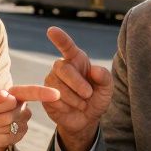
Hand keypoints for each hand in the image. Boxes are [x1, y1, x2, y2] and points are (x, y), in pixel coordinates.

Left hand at [0, 85, 59, 150]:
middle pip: (10, 111)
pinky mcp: (22, 133)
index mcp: (15, 94)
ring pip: (8, 124)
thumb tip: (6, 95)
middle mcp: (23, 106)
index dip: (43, 93)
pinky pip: (7, 135)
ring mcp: (24, 121)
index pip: (30, 92)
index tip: (56, 94)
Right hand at [41, 27, 112, 150]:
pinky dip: (66, 106)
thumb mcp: (106, 89)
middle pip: (63, 68)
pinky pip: (52, 99)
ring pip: (57, 86)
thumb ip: (104, 77)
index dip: (60, 38)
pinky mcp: (44, 95)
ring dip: (74, 98)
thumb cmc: (96, 99)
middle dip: (77, 83)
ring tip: (82, 104)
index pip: (67, 46)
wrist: (86, 119)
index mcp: (77, 60)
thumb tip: (94, 69)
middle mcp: (62, 67)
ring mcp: (51, 80)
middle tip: (88, 94)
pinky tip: (70, 108)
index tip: (51, 30)